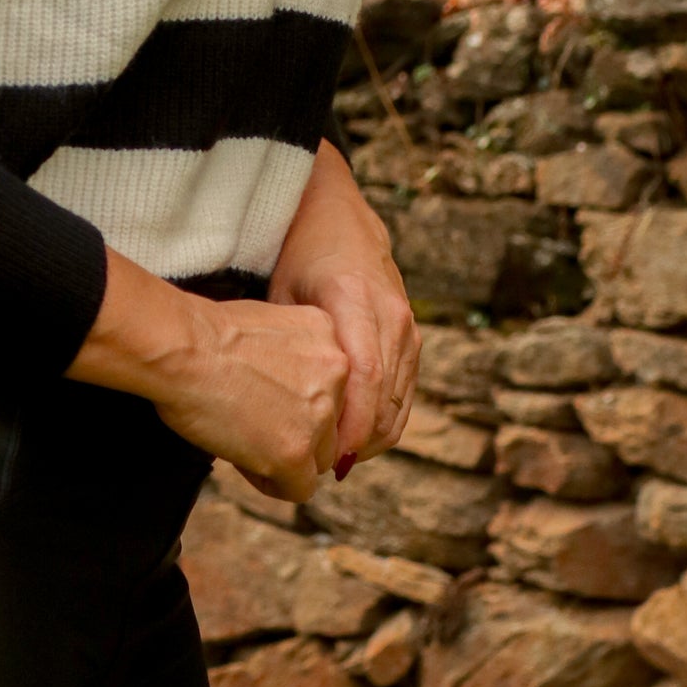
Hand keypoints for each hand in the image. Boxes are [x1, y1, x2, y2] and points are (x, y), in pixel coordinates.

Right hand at [67, 251, 348, 503]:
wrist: (181, 348)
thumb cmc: (201, 333)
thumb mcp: (266, 327)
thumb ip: (292, 357)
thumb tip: (289, 391)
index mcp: (328, 334)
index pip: (332, 385)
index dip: (297, 400)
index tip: (264, 398)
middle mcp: (337, 372)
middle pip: (332, 424)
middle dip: (296, 430)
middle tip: (252, 423)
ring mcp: (320, 415)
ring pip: (319, 459)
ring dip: (285, 457)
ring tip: (243, 441)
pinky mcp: (296, 451)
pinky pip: (298, 488)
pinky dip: (271, 482)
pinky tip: (243, 461)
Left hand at [269, 140, 417, 475]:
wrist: (339, 218)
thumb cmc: (298, 257)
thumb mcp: (282, 296)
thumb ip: (286, 345)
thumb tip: (272, 406)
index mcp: (354, 301)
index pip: (364, 378)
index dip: (350, 427)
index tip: (327, 460)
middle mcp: (390, 314)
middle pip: (385, 398)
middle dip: (358, 443)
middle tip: (324, 469)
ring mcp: (407, 326)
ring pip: (399, 402)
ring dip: (372, 438)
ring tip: (336, 459)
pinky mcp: (414, 336)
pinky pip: (406, 393)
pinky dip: (385, 421)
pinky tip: (355, 437)